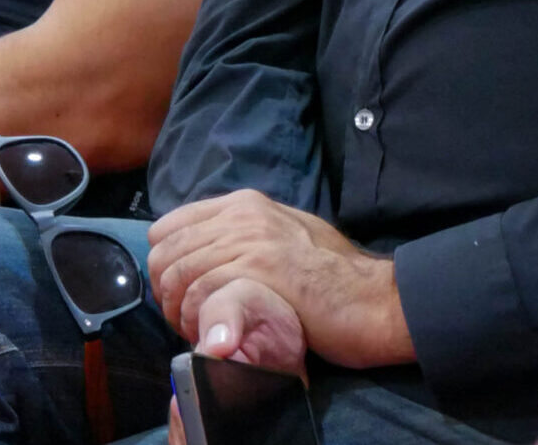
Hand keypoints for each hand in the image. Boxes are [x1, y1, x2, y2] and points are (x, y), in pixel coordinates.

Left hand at [148, 191, 413, 371]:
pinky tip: (208, 334)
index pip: (170, 226)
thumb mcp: (285, 237)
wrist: (372, 299)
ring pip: (178, 272)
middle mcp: (242, 215)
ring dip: (176, 309)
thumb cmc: (334, 277)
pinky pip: (200, 292)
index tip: (177, 292)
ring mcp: (249, 240)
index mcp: (245, 204)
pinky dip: (194, 318)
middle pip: (167, 251)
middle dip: (165, 290)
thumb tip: (206, 252)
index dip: (165, 263)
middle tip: (182, 319)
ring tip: (193, 330)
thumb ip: (246, 238)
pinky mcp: (257, 270)